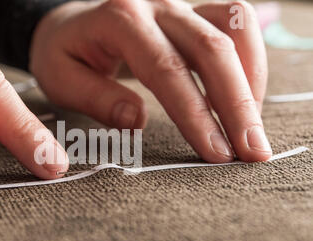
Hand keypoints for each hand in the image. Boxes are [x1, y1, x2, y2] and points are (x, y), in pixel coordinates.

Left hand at [30, 0, 271, 162]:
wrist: (70, 22)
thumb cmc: (64, 52)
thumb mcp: (61, 78)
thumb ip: (96, 98)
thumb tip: (138, 121)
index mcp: (120, 19)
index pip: (166, 68)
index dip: (196, 113)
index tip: (216, 153)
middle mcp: (157, 4)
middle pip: (212, 48)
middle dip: (238, 104)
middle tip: (253, 152)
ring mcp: (179, 4)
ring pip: (235, 29)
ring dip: (252, 81)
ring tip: (250, 128)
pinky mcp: (193, 12)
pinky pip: (236, 25)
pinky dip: (249, 61)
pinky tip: (245, 97)